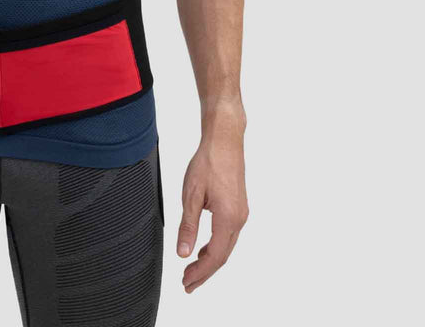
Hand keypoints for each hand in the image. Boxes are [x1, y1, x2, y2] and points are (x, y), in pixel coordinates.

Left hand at [177, 119, 248, 292]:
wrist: (225, 140)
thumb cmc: (208, 162)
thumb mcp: (191, 195)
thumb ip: (188, 226)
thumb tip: (183, 253)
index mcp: (228, 218)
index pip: (215, 257)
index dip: (201, 274)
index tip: (186, 284)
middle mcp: (239, 219)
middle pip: (222, 256)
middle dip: (205, 272)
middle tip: (187, 284)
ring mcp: (241, 213)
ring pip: (226, 246)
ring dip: (210, 260)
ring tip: (192, 270)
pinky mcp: (239, 207)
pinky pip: (228, 235)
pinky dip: (216, 246)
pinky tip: (204, 249)